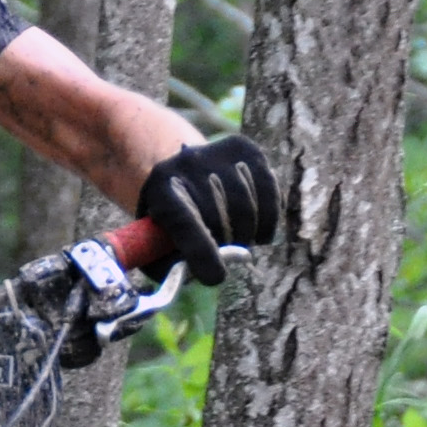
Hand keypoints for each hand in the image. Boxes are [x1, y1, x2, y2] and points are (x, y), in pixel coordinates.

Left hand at [139, 133, 279, 284]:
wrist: (183, 171)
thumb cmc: (170, 220)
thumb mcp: (157, 242)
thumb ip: (170, 267)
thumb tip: (197, 276)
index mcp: (160, 188)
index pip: (185, 223)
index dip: (202, 253)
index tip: (217, 277)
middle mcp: (188, 163)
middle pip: (219, 218)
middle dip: (226, 246)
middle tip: (227, 254)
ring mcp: (218, 152)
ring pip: (247, 209)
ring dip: (248, 235)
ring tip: (239, 240)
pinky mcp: (246, 149)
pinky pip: (270, 192)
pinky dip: (269, 219)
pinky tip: (260, 232)